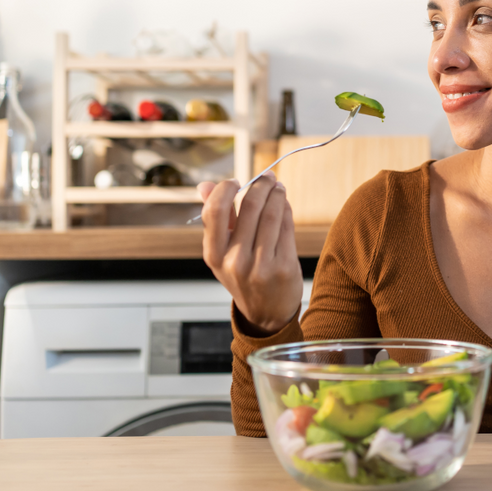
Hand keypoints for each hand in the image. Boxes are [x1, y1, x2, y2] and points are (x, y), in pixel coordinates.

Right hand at [198, 174, 302, 333]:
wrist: (266, 314)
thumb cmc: (242, 277)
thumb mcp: (221, 252)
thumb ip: (217, 218)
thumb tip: (205, 186)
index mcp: (214, 255)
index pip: (215, 211)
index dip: (226, 189)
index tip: (236, 181)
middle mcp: (235, 261)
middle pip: (250, 208)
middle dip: (260, 185)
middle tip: (266, 177)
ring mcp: (261, 265)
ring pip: (271, 214)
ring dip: (276, 194)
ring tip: (277, 186)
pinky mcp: (284, 266)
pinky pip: (286, 227)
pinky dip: (285, 209)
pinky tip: (283, 203)